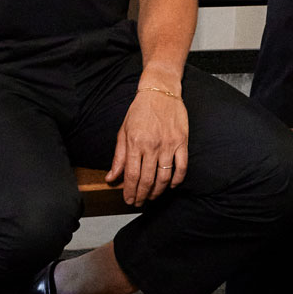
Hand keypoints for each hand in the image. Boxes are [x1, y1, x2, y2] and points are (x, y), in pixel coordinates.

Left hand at [110, 81, 189, 206]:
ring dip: (157, 191)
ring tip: (152, 196)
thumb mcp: (124, 131)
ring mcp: (169, 144)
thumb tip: (110, 178)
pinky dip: (176, 180)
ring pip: (164, 177)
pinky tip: (170, 186)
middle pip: (147, 180)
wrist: (160, 91)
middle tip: (139, 202)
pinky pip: (181, 167)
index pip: (131, 175)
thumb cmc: (140, 110)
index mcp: (135, 143)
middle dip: (141, 195)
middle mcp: (152, 146)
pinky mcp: (182, 141)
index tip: (129, 200)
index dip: (130, 192)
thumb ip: (118, 157)